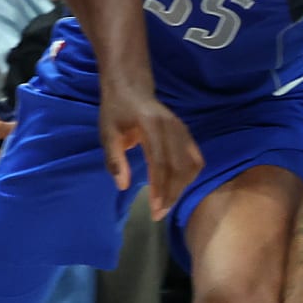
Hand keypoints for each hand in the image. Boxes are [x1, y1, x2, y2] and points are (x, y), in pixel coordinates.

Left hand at [96, 80, 201, 219]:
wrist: (131, 88)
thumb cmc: (116, 112)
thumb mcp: (107, 133)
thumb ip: (114, 159)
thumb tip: (122, 186)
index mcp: (151, 125)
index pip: (160, 161)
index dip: (160, 187)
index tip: (155, 208)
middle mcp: (172, 127)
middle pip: (179, 167)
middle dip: (171, 193)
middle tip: (159, 214)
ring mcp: (182, 130)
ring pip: (190, 165)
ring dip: (181, 187)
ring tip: (166, 204)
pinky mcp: (186, 134)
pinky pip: (194, 159)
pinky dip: (190, 176)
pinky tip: (178, 188)